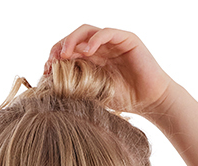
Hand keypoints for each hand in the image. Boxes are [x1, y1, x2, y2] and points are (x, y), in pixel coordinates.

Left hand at [43, 25, 175, 116]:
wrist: (151, 102)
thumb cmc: (126, 100)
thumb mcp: (95, 95)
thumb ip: (78, 88)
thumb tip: (53, 92)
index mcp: (93, 59)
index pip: (69, 50)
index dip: (55, 57)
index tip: (45, 71)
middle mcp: (101, 47)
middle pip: (75, 38)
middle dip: (60, 47)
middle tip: (51, 62)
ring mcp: (114, 41)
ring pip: (87, 32)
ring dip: (73, 40)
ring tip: (64, 55)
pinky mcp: (127, 39)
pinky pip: (107, 33)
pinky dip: (94, 40)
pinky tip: (85, 52)